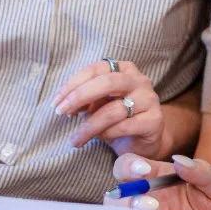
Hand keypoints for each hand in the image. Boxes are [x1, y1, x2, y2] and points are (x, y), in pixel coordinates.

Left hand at [53, 59, 167, 159]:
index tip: (56, 102)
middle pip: (106, 83)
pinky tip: (99, 140)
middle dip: (79, 97)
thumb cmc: (117, 119)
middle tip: (61, 113)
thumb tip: (65, 104)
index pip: (95, 69)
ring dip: (89, 126)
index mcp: (123, 69)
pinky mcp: (154, 120)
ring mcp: (149, 99)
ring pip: (113, 109)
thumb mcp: (98, 105)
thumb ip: (85, 100)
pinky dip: (107, 134)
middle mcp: (139, 80)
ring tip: (75, 139)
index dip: (73, 84)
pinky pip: (124, 126)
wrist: (144, 141)